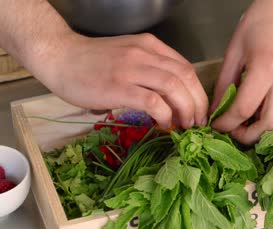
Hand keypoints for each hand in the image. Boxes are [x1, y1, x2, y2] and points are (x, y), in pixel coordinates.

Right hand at [39, 33, 207, 128]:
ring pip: (174, 87)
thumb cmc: (92, 62)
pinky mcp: (119, 87)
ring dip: (185, 109)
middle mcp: (145, 54)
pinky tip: (163, 124)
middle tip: (198, 122)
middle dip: (198, 103)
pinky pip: (153, 101)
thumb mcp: (129, 57)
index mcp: (150, 46)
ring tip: (185, 125)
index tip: (199, 111)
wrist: (59, 57)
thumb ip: (151, 71)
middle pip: (186, 76)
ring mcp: (132, 69)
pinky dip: (164, 115)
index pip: (186, 68)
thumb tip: (171, 101)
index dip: (198, 92)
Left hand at [211, 0, 272, 143]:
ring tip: (252, 122)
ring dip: (267, 130)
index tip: (218, 126)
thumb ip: (224, 84)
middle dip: (249, 136)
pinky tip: (268, 113)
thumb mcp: (234, 51)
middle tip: (235, 131)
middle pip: (270, 124)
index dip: (227, 124)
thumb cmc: (259, 23)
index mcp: (265, 68)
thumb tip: (216, 111)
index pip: (243, 110)